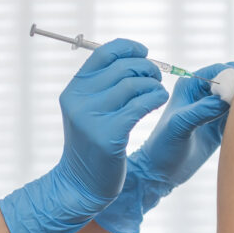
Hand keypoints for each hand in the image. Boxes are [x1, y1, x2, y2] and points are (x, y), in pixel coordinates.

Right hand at [0, 39, 168, 232]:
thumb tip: (134, 59)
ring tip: (158, 93)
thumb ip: (103, 86)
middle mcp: (79, 100)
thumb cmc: (92, 145)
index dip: (128, 47)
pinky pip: (140, 105)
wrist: (80, 184)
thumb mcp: (88, 111)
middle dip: (147, 68)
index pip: (103, 53)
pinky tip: (159, 101)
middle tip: (156, 78)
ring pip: (133, 85)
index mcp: (74, 89)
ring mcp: (92, 118)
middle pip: (122, 67)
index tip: (145, 53)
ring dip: (153, 85)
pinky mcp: (109, 136)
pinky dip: (155, 98)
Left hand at [94, 62, 233, 232]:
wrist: (161, 172)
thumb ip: (201, 110)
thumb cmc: (163, 147)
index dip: (233, 77)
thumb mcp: (179, 126)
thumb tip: (226, 99)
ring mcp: (214, 109)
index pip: (219, 70)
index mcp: (191, 85)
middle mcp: (204, 93)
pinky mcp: (221, 126)